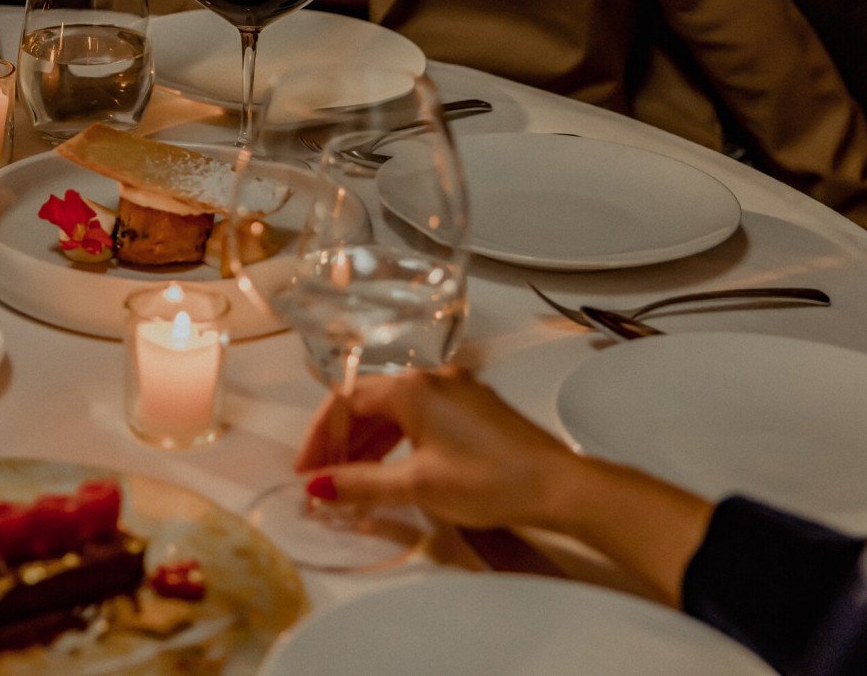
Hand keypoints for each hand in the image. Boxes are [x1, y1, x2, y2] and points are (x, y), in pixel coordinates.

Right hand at [295, 367, 586, 531]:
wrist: (559, 486)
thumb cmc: (488, 480)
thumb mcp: (417, 485)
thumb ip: (361, 484)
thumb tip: (318, 488)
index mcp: (411, 387)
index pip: (345, 402)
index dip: (319, 438)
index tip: (307, 472)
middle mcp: (432, 378)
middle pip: (369, 403)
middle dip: (341, 442)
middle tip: (323, 480)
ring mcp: (457, 389)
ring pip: (396, 411)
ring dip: (369, 443)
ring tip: (352, 480)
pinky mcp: (476, 407)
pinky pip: (422, 417)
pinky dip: (399, 441)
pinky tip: (393, 469)